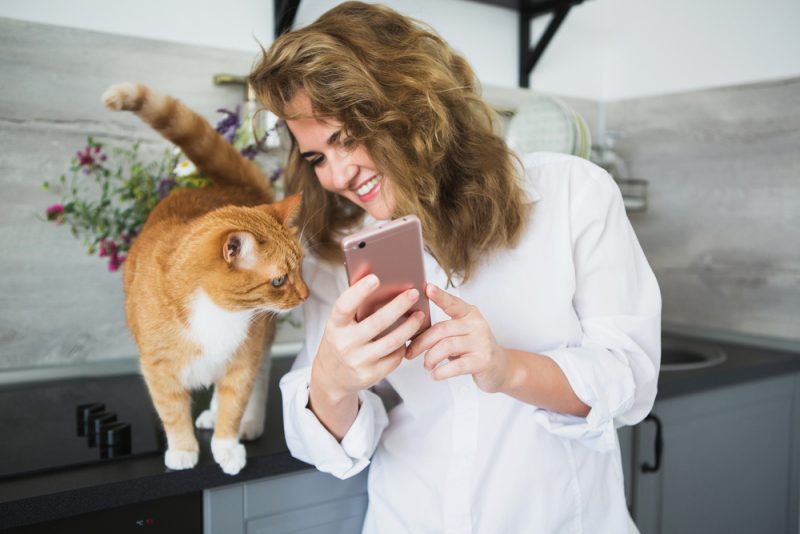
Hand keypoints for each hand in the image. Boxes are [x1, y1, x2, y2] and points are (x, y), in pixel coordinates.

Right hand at [312, 274, 426, 402]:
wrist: (331, 376)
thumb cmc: (340, 340)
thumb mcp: (339, 324)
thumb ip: (355, 307)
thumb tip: (377, 280)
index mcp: (334, 326)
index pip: (344, 306)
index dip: (359, 292)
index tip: (375, 278)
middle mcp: (344, 344)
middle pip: (377, 323)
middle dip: (398, 306)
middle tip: (414, 293)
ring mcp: (357, 362)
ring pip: (391, 342)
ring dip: (409, 327)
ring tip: (420, 315)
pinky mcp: (370, 375)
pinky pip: (394, 358)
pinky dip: (403, 346)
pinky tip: (409, 336)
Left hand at [406, 284, 509, 392]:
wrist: (499, 366)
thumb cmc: (473, 348)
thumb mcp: (460, 333)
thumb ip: (442, 329)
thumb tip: (412, 329)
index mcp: (469, 313)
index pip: (452, 303)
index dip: (439, 296)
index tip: (427, 288)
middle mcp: (477, 324)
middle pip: (442, 329)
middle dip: (421, 342)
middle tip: (410, 352)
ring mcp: (482, 342)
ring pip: (447, 346)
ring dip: (431, 358)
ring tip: (427, 365)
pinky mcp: (483, 361)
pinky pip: (456, 366)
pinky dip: (441, 371)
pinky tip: (435, 375)